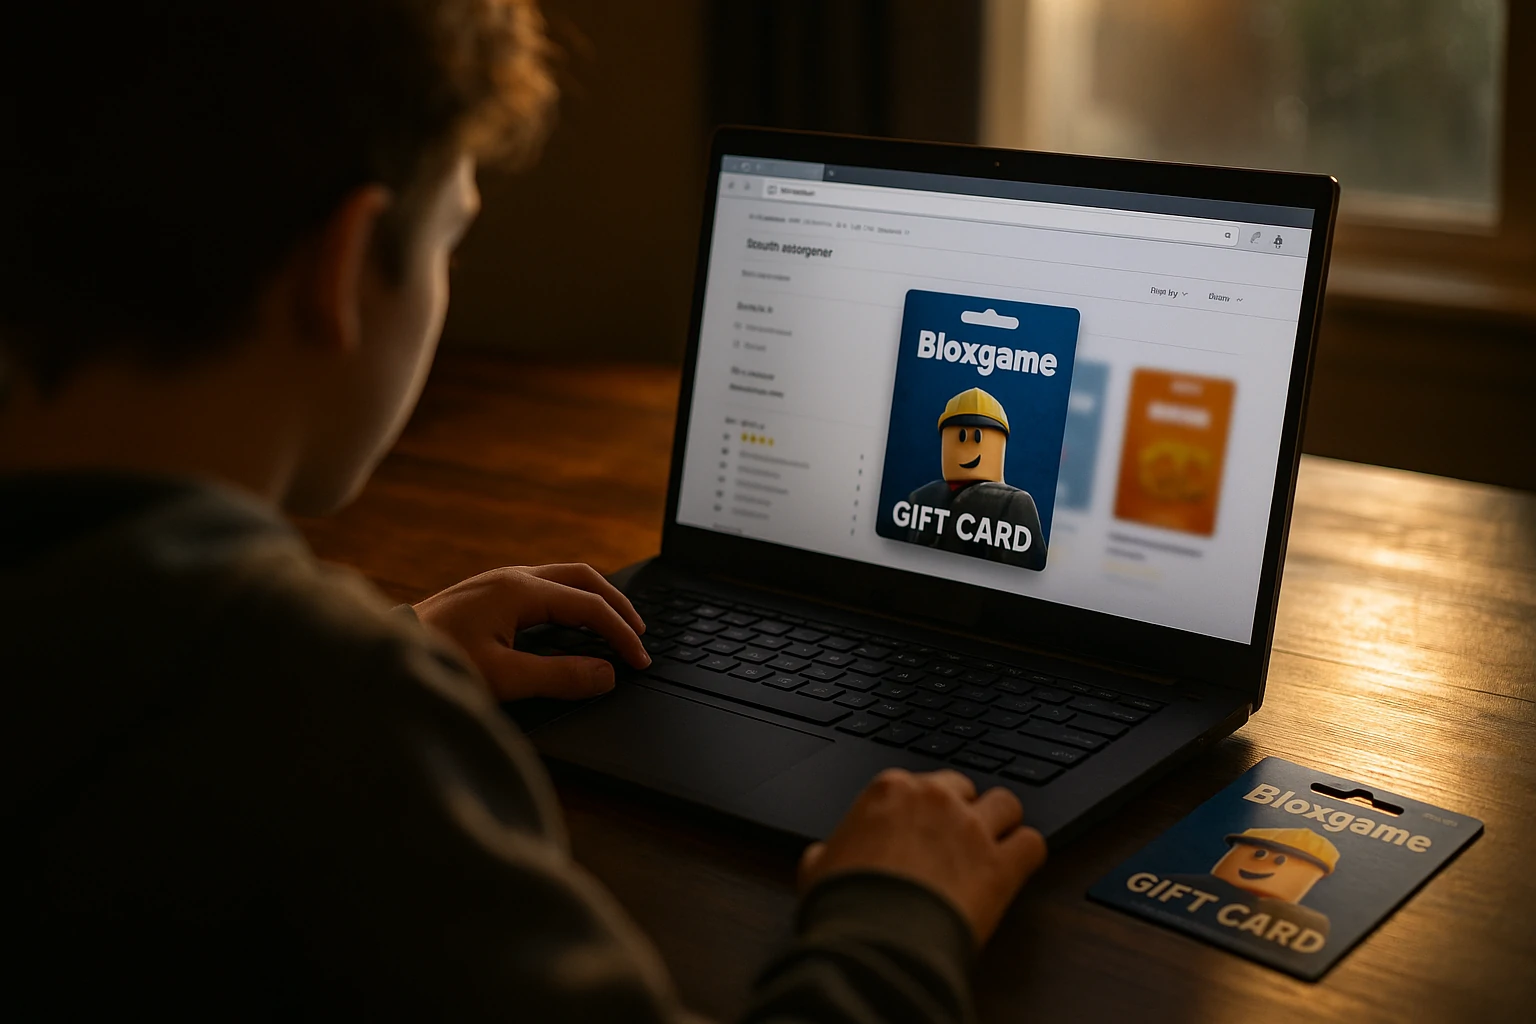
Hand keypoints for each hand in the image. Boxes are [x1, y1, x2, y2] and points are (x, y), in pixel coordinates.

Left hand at [413, 563, 649, 701]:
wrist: (380, 656)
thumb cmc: (435, 664)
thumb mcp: (503, 678)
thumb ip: (560, 676)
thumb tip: (606, 674)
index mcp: (519, 590)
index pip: (589, 605)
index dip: (621, 633)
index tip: (639, 661)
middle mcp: (511, 577)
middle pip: (583, 577)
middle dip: (617, 604)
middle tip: (640, 635)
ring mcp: (498, 582)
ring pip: (563, 577)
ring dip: (595, 599)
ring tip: (615, 626)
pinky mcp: (487, 594)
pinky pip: (544, 586)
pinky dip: (571, 601)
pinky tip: (573, 624)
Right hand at [798, 768, 1045, 945]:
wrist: (873, 940)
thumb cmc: (844, 903)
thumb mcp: (816, 868)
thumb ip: (829, 850)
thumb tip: (824, 855)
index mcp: (889, 790)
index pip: (920, 782)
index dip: (922, 809)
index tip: (919, 830)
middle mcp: (935, 798)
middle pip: (964, 787)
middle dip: (962, 810)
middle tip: (954, 841)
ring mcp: (972, 829)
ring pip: (1006, 804)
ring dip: (1001, 823)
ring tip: (993, 848)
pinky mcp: (1001, 864)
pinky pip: (1033, 843)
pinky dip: (1027, 854)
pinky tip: (1017, 867)